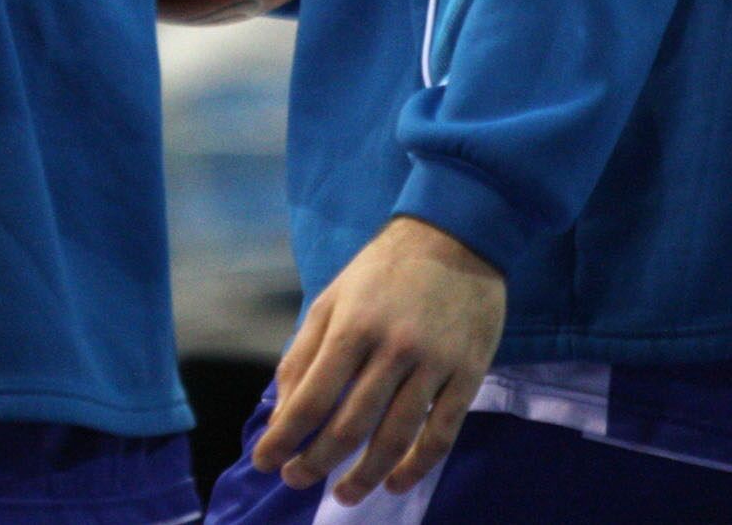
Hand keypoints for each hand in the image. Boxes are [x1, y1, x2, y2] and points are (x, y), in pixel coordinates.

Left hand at [253, 216, 505, 505]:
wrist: (457, 236)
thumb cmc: (385, 269)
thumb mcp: (333, 297)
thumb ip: (305, 351)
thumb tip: (282, 409)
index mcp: (352, 326)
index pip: (311, 397)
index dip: (284, 437)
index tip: (263, 462)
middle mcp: (392, 348)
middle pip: (350, 425)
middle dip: (316, 461)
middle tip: (296, 480)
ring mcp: (433, 364)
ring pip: (395, 437)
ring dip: (365, 475)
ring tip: (343, 495)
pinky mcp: (467, 374)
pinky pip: (441, 432)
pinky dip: (417, 466)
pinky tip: (396, 483)